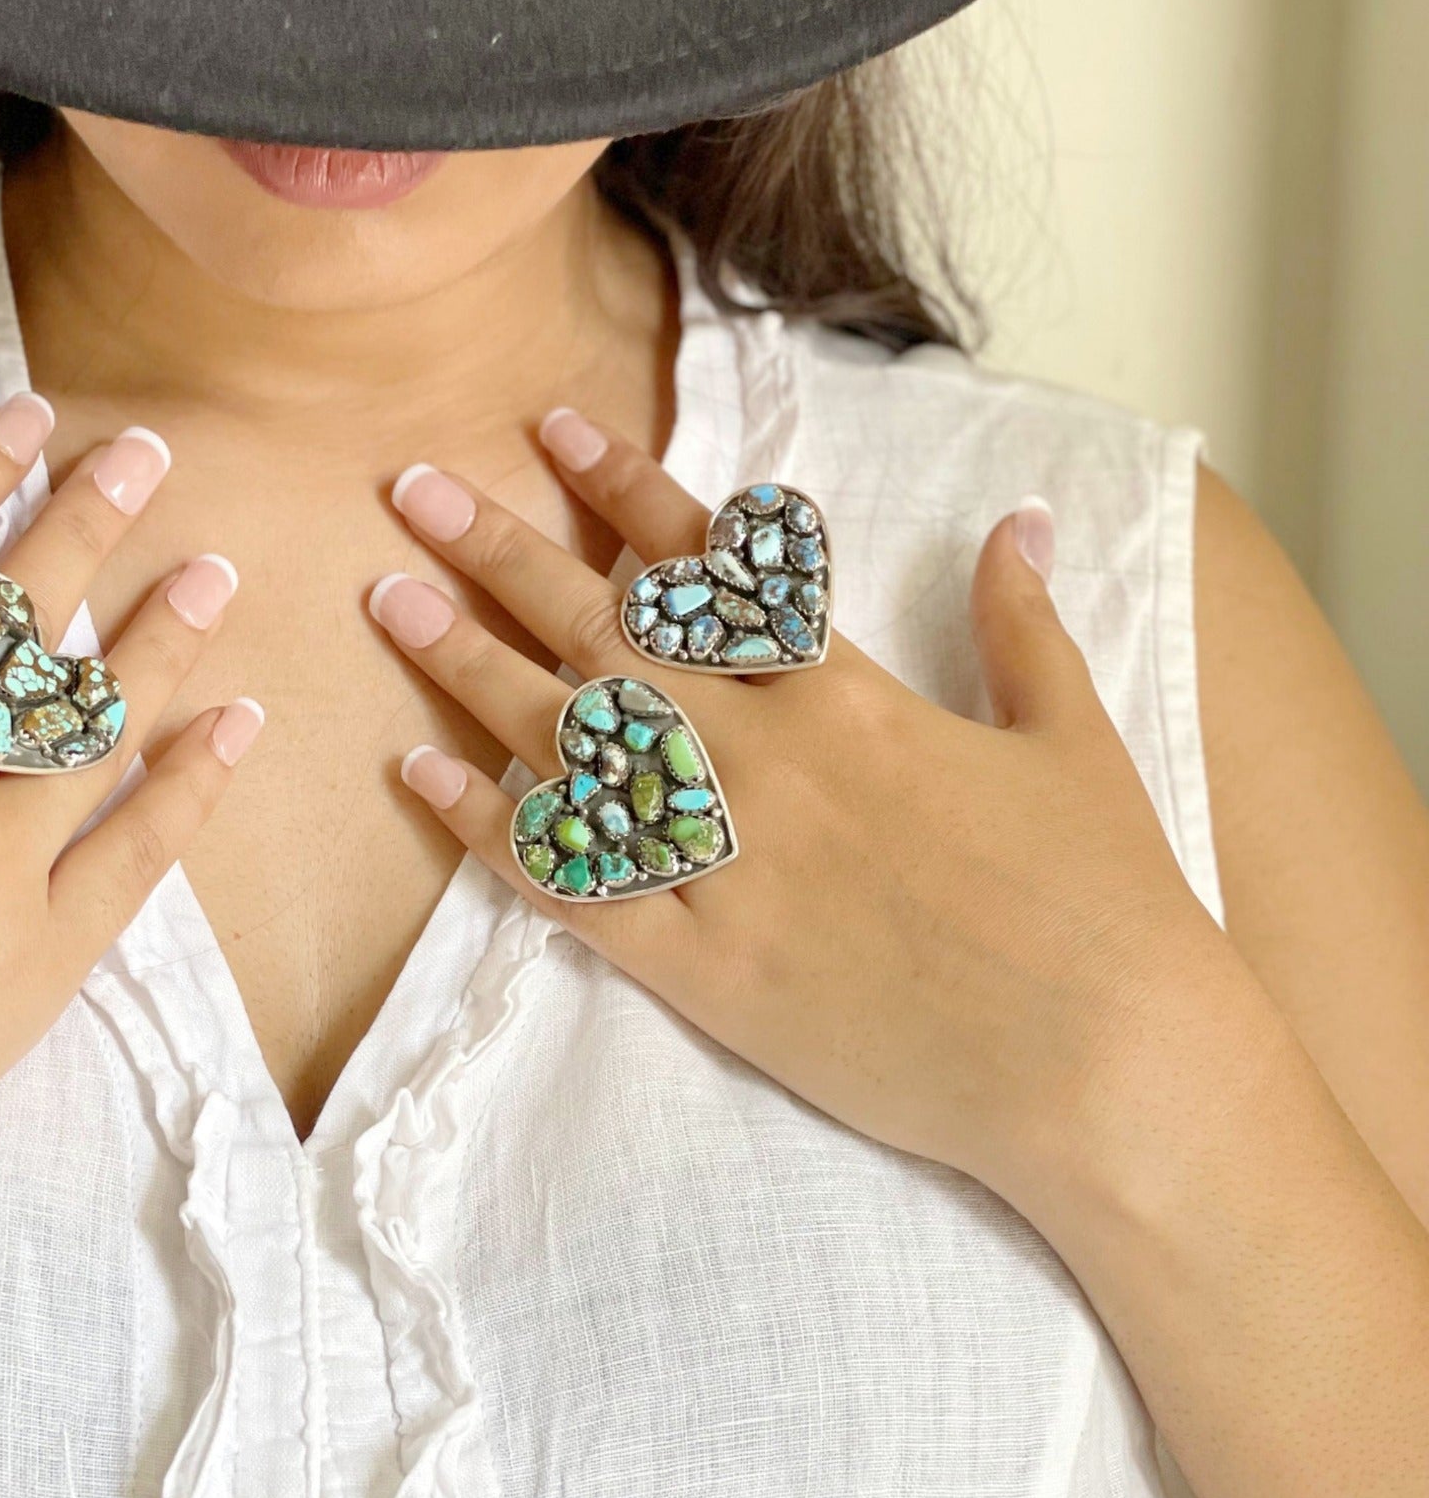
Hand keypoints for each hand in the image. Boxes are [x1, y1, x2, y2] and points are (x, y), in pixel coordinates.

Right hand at [0, 400, 260, 1359]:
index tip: (26, 415)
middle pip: (29, 620)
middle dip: (92, 522)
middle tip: (152, 454)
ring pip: (102, 724)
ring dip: (166, 640)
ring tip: (217, 574)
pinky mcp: (38, 966)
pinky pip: (138, 857)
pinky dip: (194, 786)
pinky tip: (238, 729)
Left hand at [368, 411, 1252, 1222]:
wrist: (1108, 1068)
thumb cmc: (1108, 904)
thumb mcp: (1076, 741)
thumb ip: (1022, 627)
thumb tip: (1018, 523)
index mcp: (853, 698)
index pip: (713, 570)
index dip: (628, 491)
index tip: (552, 429)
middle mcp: (772, 762)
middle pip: (608, 636)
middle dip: (504, 553)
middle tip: (414, 489)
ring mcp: (730, 864)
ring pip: (571, 745)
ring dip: (470, 665)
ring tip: (388, 600)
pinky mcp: (706, 970)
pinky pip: (574, 888)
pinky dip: (491, 831)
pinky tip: (421, 774)